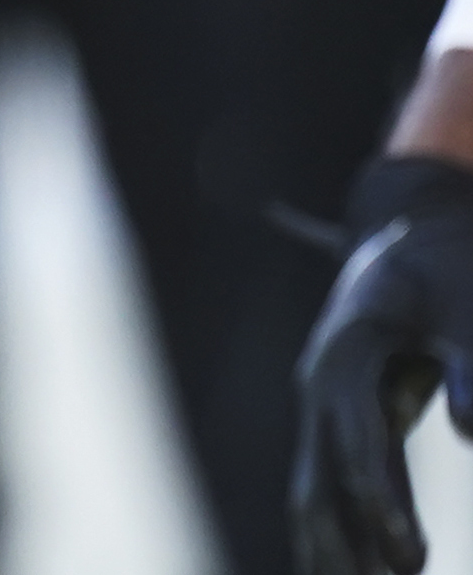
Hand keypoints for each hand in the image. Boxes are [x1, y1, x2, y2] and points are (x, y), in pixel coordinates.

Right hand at [297, 157, 472, 574]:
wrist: (410, 230)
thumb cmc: (445, 267)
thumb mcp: (464, 302)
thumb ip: (469, 364)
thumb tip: (472, 430)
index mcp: (346, 357)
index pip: (355, 446)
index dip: (382, 504)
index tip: (413, 557)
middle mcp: (320, 388)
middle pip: (316, 486)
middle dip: (344, 550)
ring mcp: (321, 407)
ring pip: (313, 496)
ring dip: (336, 553)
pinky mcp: (338, 420)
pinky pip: (328, 487)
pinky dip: (341, 533)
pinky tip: (369, 568)